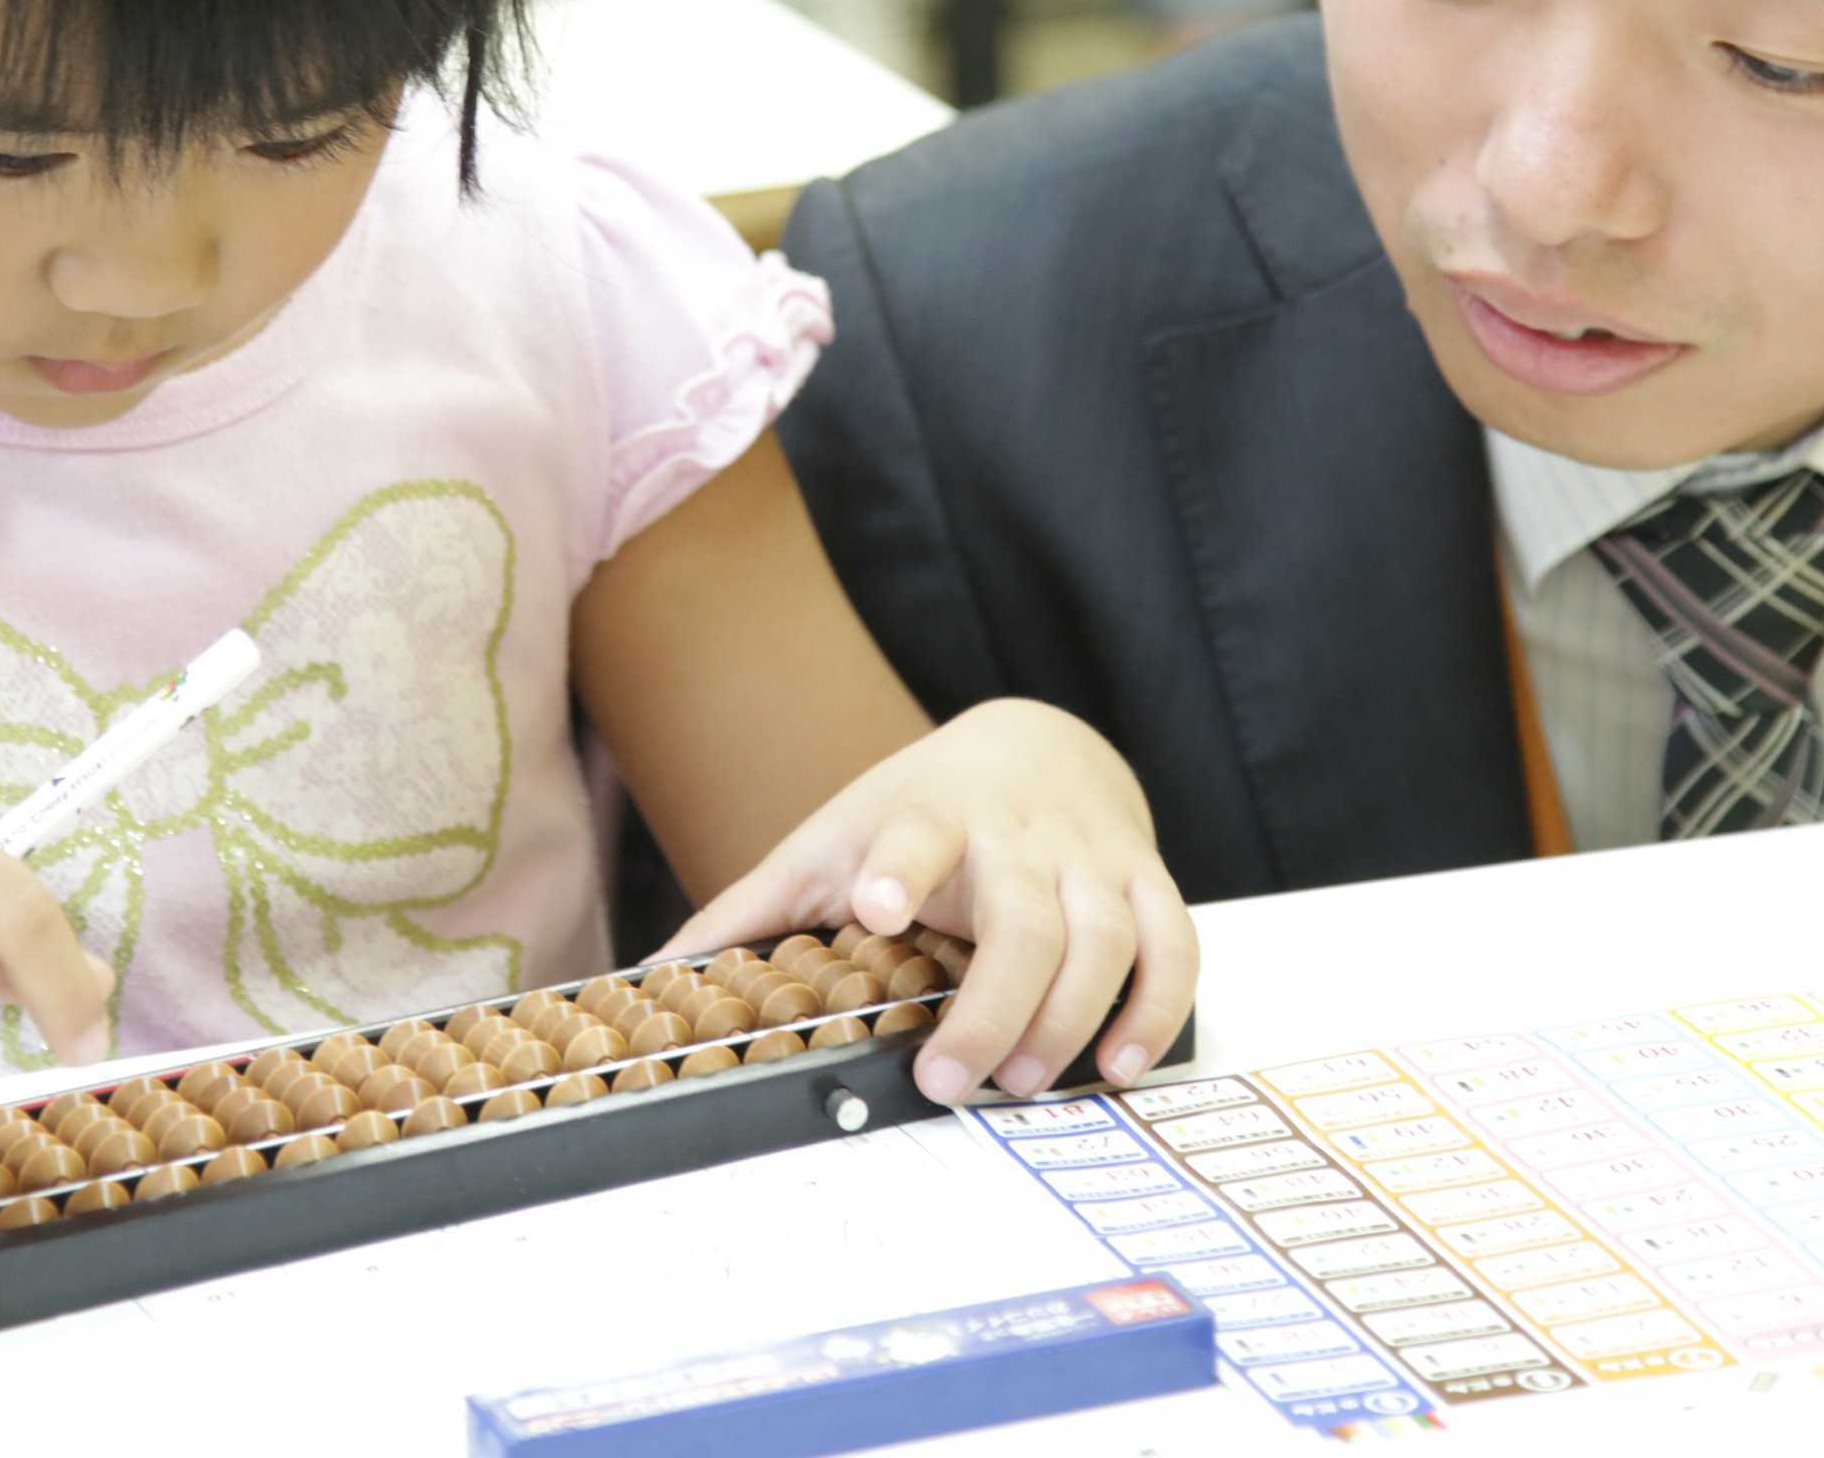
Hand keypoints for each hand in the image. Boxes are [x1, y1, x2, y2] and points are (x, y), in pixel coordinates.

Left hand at [668, 698, 1196, 1107]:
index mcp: (931, 816)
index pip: (915, 833)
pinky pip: (1172, 945)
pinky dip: (1157, 1008)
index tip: (874, 904)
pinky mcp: (1143, 881)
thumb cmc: (922, 807)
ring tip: (1026, 1082)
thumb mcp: (828, 842)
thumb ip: (750, 912)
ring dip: (1071, 1021)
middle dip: (993, 1008)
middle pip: (1025, 922)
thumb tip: (651, 974)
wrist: (1038, 741)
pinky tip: (1119, 1061)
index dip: (896, 866)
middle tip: (951, 1077)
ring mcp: (1090, 858)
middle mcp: (1020, 835)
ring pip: (1103, 940)